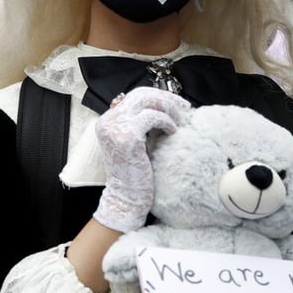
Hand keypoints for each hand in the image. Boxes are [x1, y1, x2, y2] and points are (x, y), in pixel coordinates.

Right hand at [93, 87, 190, 232]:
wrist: (126, 198)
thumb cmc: (135, 174)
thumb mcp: (134, 143)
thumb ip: (140, 124)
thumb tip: (164, 104)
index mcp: (107, 121)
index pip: (134, 96)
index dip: (158, 96)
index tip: (177, 103)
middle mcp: (108, 121)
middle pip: (140, 94)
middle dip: (165, 98)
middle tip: (184, 107)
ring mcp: (115, 128)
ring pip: (147, 101)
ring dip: (168, 108)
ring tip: (180, 121)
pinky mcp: (127, 137)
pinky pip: (152, 117)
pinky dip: (166, 121)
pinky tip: (173, 131)